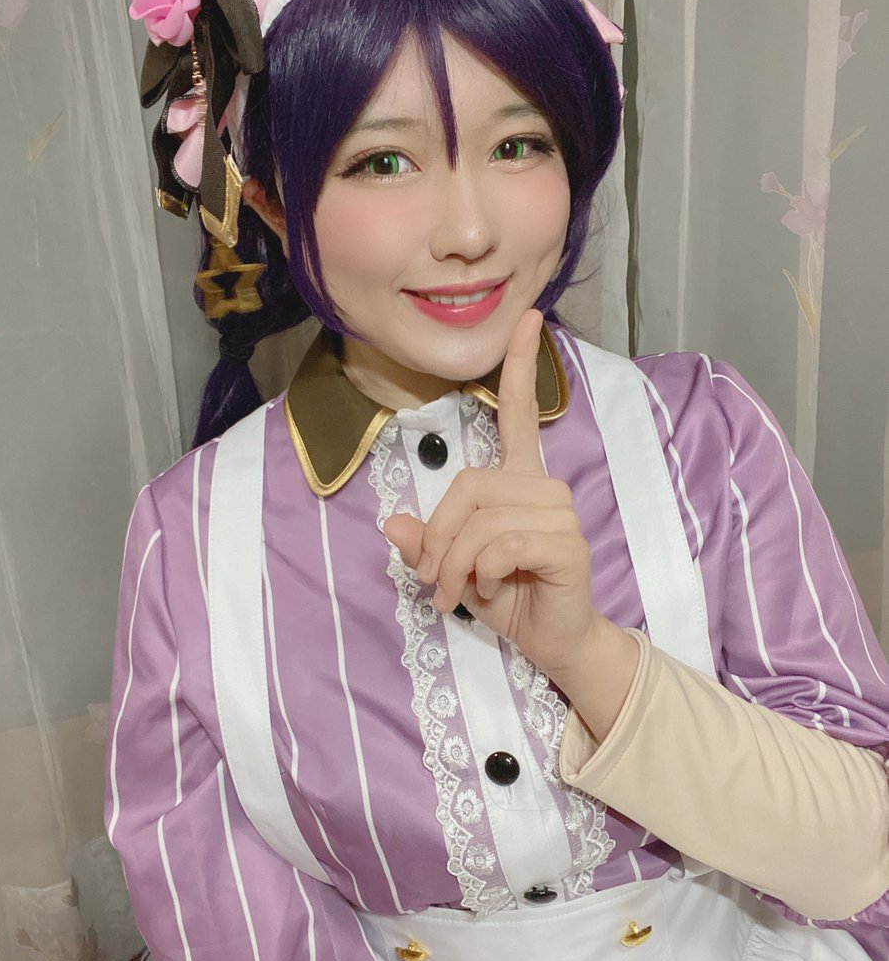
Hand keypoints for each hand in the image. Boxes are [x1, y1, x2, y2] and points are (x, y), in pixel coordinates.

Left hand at [383, 310, 600, 680]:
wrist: (553, 643)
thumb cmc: (508, 598)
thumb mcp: (454, 571)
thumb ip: (426, 546)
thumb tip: (392, 524)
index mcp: (519, 482)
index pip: (520, 415)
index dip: (520, 367)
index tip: (527, 317)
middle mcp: (543, 488)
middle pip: (468, 485)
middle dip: (438, 539)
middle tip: (434, 582)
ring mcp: (560, 514)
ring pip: (481, 520)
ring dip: (456, 564)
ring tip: (461, 592)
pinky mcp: (568, 545)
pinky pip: (503, 544)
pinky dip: (484, 572)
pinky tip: (494, 589)